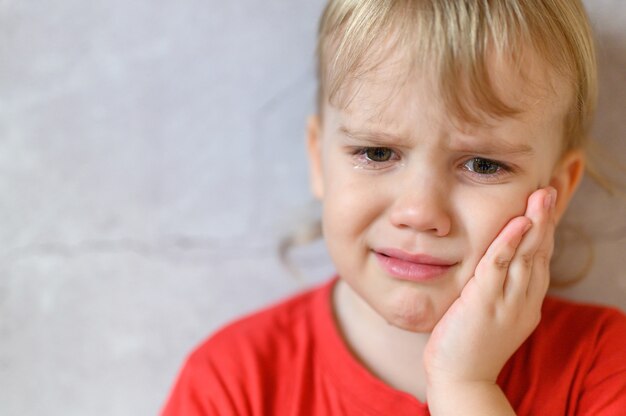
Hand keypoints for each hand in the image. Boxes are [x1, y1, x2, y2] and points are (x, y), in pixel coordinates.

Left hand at [424, 187, 556, 406]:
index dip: (544, 229)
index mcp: (526, 302)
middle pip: (539, 253)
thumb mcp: (490, 311)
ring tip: (542, 196)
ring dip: (535, 224)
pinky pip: (499, 268)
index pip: (539, 259)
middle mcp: (523, 301)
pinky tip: (517, 223)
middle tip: (549, 189)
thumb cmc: (469, 344)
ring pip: (526, 257)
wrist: (460, 379)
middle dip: (546, 220)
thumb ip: (496, 287)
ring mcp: (507, 304)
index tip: (546, 203)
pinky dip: (508, 244)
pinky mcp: (484, 305)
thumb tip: (496, 262)